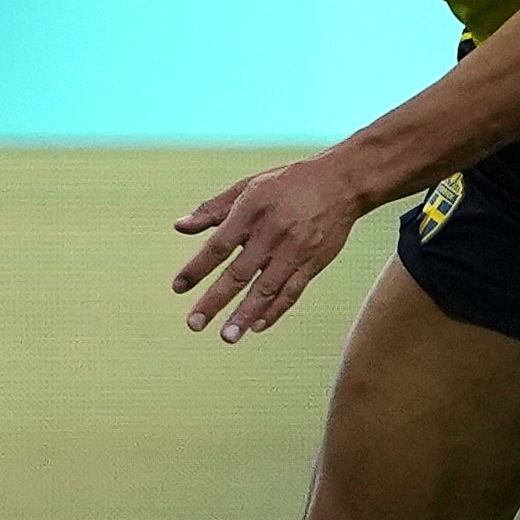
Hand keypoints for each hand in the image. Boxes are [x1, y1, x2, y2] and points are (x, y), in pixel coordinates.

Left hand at [170, 154, 376, 344]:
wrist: (341, 182)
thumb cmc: (288, 184)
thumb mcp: (248, 187)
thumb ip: (213, 209)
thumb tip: (179, 227)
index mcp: (251, 211)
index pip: (218, 245)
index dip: (197, 268)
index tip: (178, 288)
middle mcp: (272, 233)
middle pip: (239, 273)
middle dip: (215, 301)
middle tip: (194, 324)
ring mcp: (295, 250)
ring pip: (266, 289)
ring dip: (245, 314)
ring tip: (227, 336)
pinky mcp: (314, 263)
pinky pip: (292, 292)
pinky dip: (275, 310)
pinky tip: (257, 326)